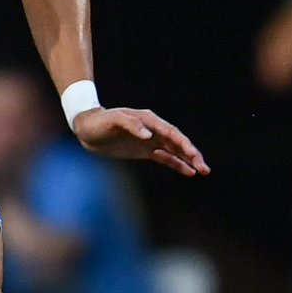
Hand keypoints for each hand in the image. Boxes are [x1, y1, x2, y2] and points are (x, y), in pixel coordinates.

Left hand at [73, 107, 208, 177]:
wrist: (87, 129)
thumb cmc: (99, 122)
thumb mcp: (112, 121)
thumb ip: (130, 125)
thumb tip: (148, 135)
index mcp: (148, 120)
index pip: (170, 132)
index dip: (182, 144)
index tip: (191, 155)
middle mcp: (153, 129)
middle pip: (177, 142)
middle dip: (191, 154)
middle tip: (204, 167)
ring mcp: (151, 140)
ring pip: (175, 150)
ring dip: (189, 160)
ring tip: (203, 170)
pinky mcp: (146, 151)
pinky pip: (166, 158)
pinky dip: (177, 164)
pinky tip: (190, 172)